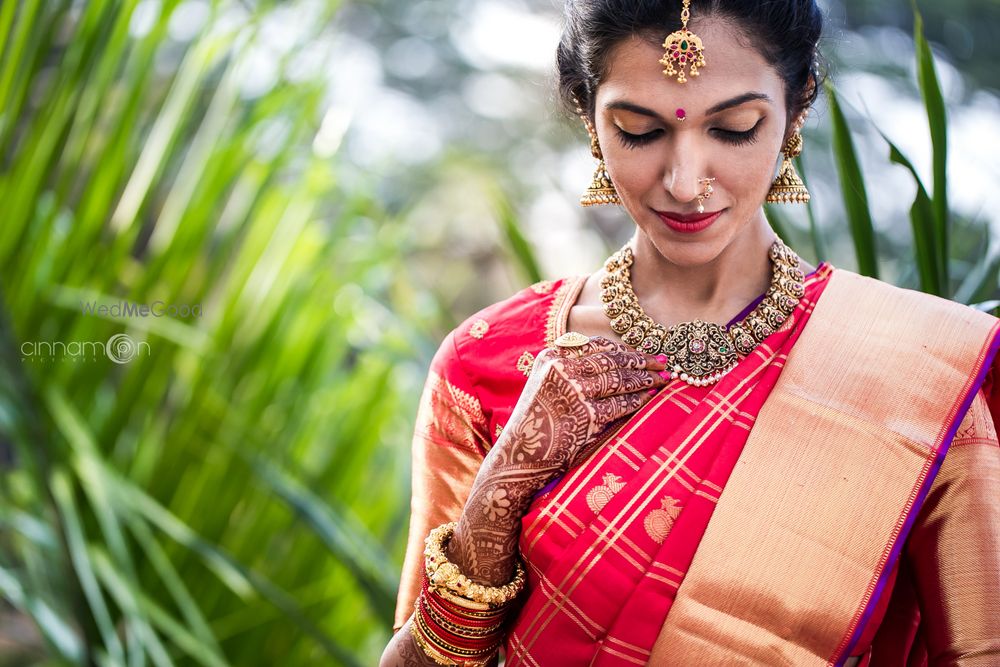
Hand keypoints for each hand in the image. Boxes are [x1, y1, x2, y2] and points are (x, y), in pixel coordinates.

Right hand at [446, 336, 666, 585]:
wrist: (517, 459)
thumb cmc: (537, 426)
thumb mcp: (546, 387)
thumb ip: (572, 370)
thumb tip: (619, 361)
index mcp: (551, 356)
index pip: (597, 346)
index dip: (625, 349)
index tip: (644, 353)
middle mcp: (560, 368)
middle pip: (611, 360)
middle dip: (641, 361)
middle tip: (663, 363)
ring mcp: (571, 391)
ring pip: (618, 380)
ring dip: (644, 379)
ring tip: (662, 379)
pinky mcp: (583, 415)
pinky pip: (619, 405)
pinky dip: (637, 401)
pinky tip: (650, 399)